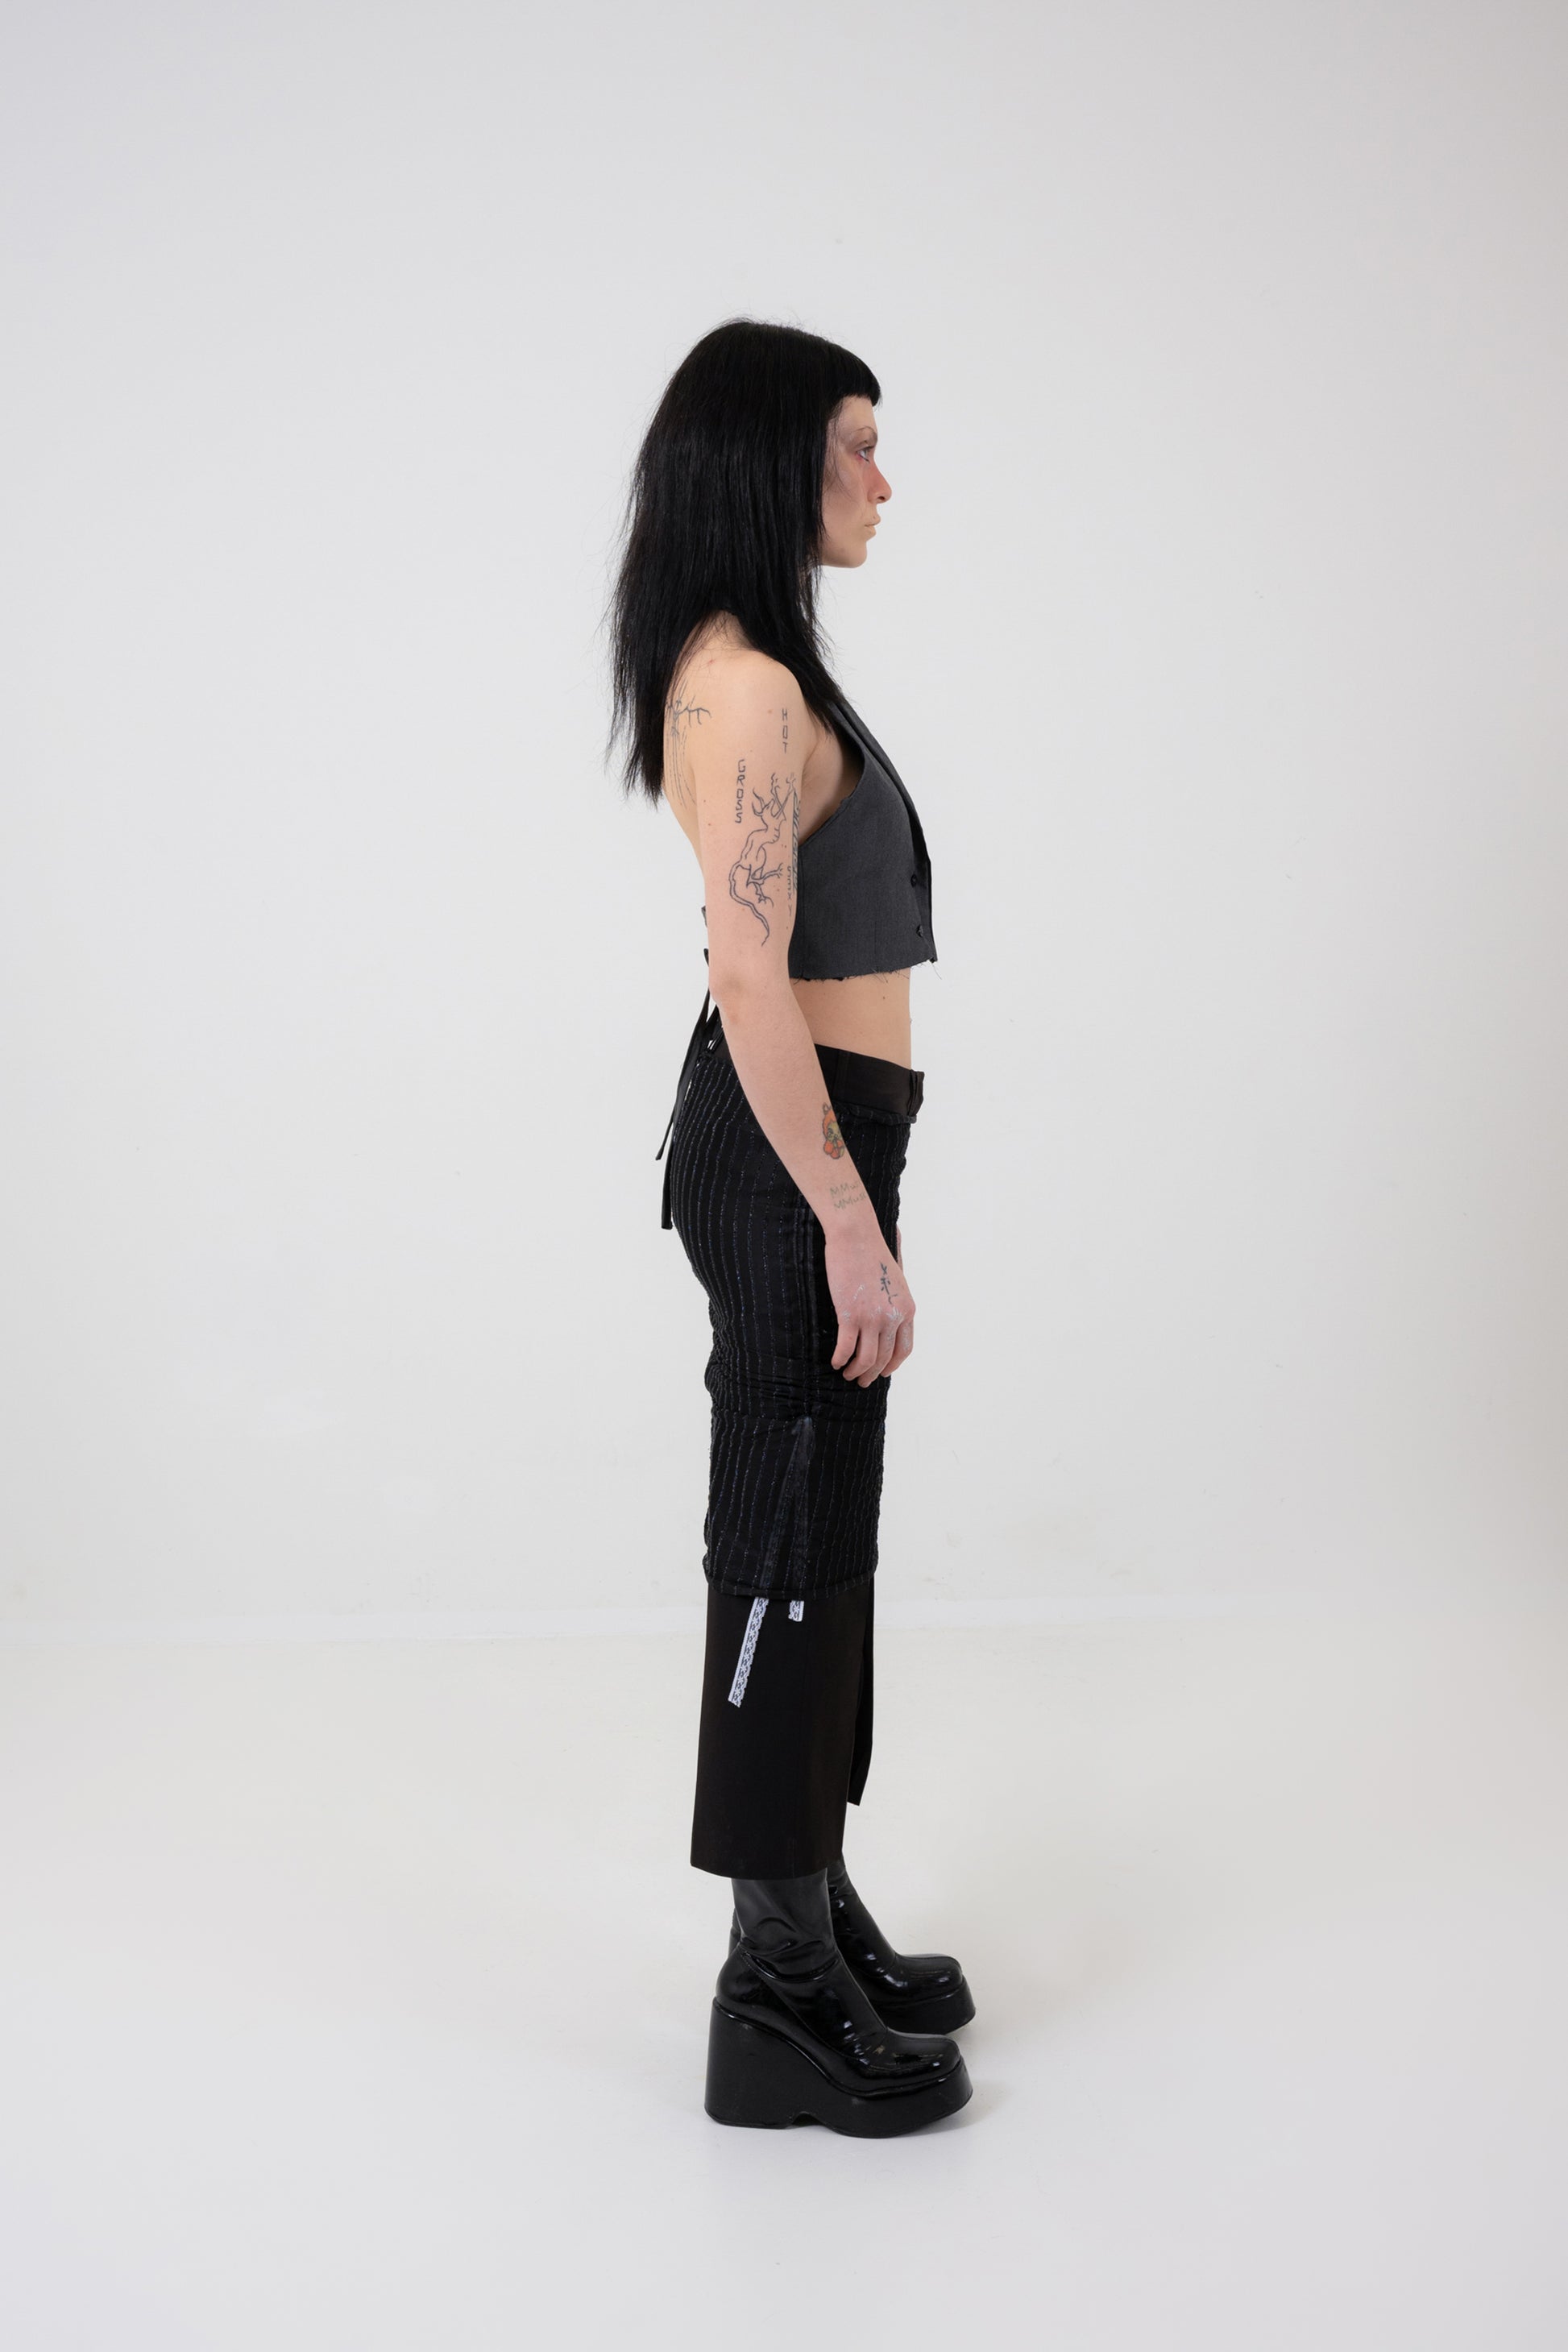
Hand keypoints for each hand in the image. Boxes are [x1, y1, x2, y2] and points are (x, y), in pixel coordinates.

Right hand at [825, 1220, 914, 1385]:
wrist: (856, 1235)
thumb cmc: (872, 1252)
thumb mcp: (895, 1279)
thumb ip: (894, 1300)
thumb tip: (889, 1318)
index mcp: (907, 1308)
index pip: (904, 1349)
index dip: (892, 1365)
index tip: (883, 1372)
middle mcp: (893, 1316)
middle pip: (884, 1358)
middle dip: (872, 1374)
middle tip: (861, 1381)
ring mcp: (872, 1317)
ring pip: (866, 1359)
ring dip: (856, 1371)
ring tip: (847, 1374)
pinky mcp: (850, 1314)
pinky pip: (846, 1348)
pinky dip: (840, 1359)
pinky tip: (834, 1362)